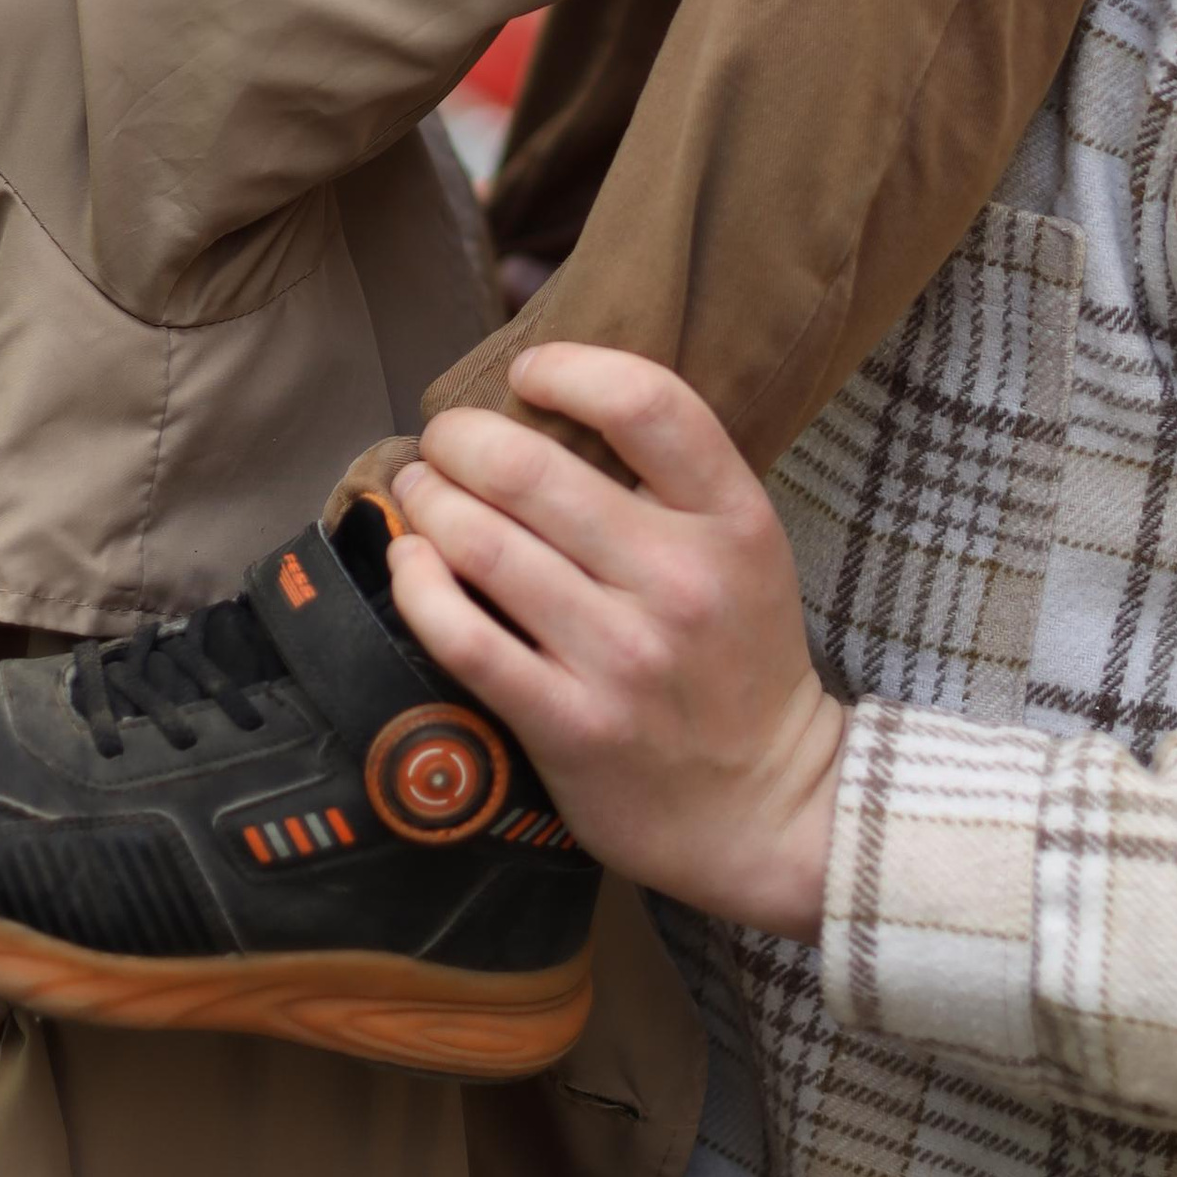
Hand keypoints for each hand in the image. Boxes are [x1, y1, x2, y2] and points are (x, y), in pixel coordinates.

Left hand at [388, 345, 846, 941]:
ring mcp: (622, 657)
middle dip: (462, 438)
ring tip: (421, 489)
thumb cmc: (738, 657)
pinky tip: (411, 560)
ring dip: (430, 501)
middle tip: (445, 439)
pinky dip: (419, 585)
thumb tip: (550, 395)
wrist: (765, 808)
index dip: (569, 368)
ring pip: (485, 545)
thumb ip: (672, 475)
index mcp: (732, 520)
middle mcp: (680, 581)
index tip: (528, 373)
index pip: (646, 402)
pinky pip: (465, 639)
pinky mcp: (570, 726)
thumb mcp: (744, 545)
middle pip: (532, 470)